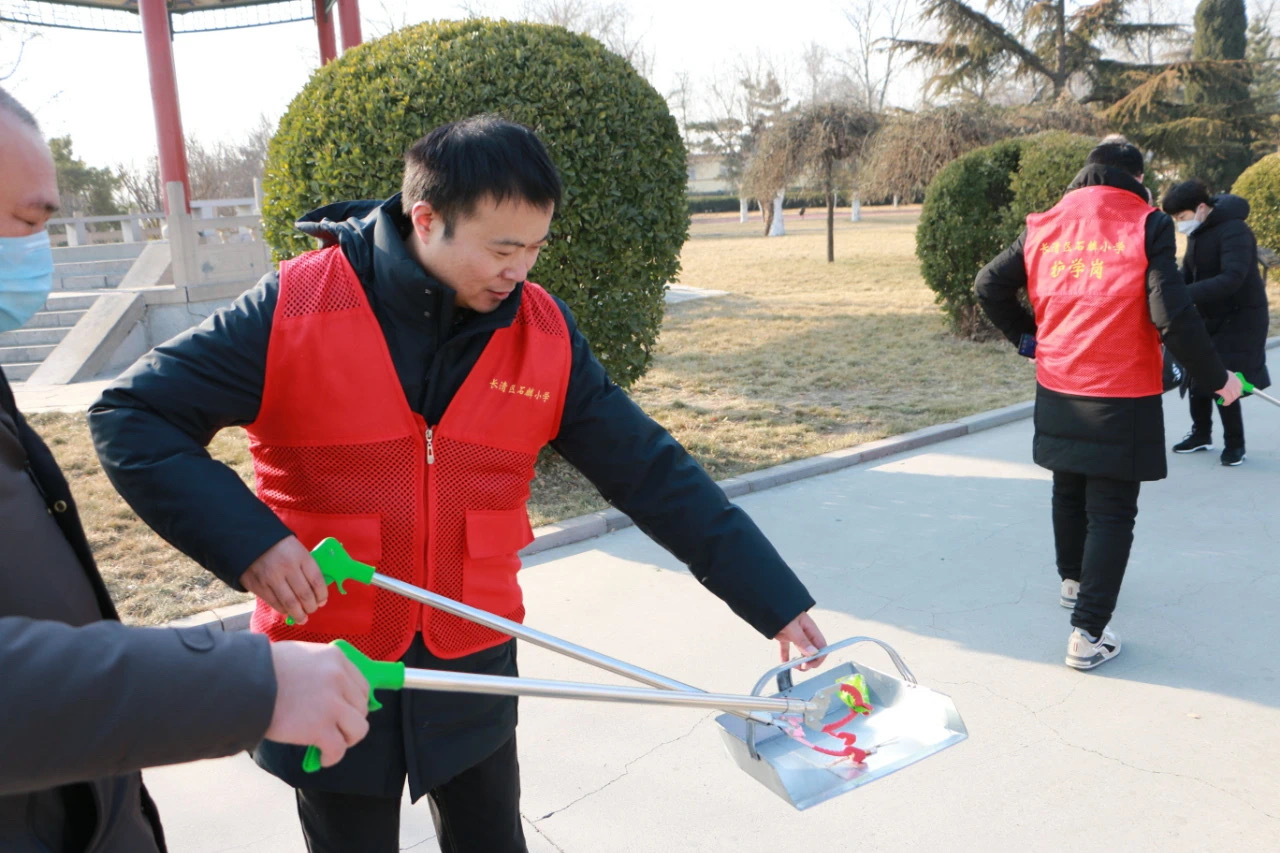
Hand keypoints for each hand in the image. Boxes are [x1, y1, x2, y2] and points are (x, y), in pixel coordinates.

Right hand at [241, 536, 327, 624]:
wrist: (250, 540)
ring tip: (302, 618)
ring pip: (290, 603)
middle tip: (312, 610)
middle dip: (311, 607)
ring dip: (299, 614)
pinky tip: (288, 612)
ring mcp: (271, 578)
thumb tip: (316, 589)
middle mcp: (287, 568)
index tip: (323, 601)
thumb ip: (306, 567)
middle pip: (304, 595)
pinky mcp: (259, 586)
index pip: (316, 580)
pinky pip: (275, 603)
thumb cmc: (279, 546)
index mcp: (300, 556)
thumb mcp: (297, 550)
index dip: (322, 595)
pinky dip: (284, 610)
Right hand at [265, 641, 369, 767]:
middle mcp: (339, 679)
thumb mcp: (301, 655)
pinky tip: (322, 757)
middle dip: (350, 721)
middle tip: (335, 729)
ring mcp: (331, 704)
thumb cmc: (264, 669)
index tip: (345, 712)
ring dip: (346, 739)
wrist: (242, 682)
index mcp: (335, 659)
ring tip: (332, 744)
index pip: (362, 686)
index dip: (355, 703)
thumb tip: (332, 688)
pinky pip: (338, 749)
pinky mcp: (319, 727)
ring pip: (358, 729)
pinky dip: (332, 757)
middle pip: (361, 708)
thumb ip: (321, 668)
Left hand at [774, 611, 827, 671]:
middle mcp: (803, 631)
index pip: (821, 645)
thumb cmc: (781, 607)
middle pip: (812, 650)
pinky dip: (785, 656)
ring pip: (800, 651)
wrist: (765, 601)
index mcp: (810, 627)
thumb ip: (802, 639)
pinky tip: (784, 662)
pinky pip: (786, 648)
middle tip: (802, 667)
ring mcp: (794, 634)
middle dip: (809, 661)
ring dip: (798, 661)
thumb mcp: (792, 625)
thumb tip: (813, 652)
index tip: (811, 664)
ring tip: (794, 666)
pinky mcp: (783, 635)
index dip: (819, 656)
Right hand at [1217, 371, 1243, 405]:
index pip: (1240, 386)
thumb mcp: (1226, 374)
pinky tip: (1223, 403)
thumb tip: (1226, 378)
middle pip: (1238, 393)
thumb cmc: (1219, 374)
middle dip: (1234, 396)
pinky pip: (1228, 400)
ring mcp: (1232, 390)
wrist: (1216, 376)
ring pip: (1233, 397)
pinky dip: (1226, 402)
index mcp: (1236, 379)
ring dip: (1230, 400)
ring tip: (1226, 402)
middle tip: (1230, 398)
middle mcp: (1236, 385)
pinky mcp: (1226, 394)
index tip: (1235, 392)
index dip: (1237, 390)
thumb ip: (1228, 377)